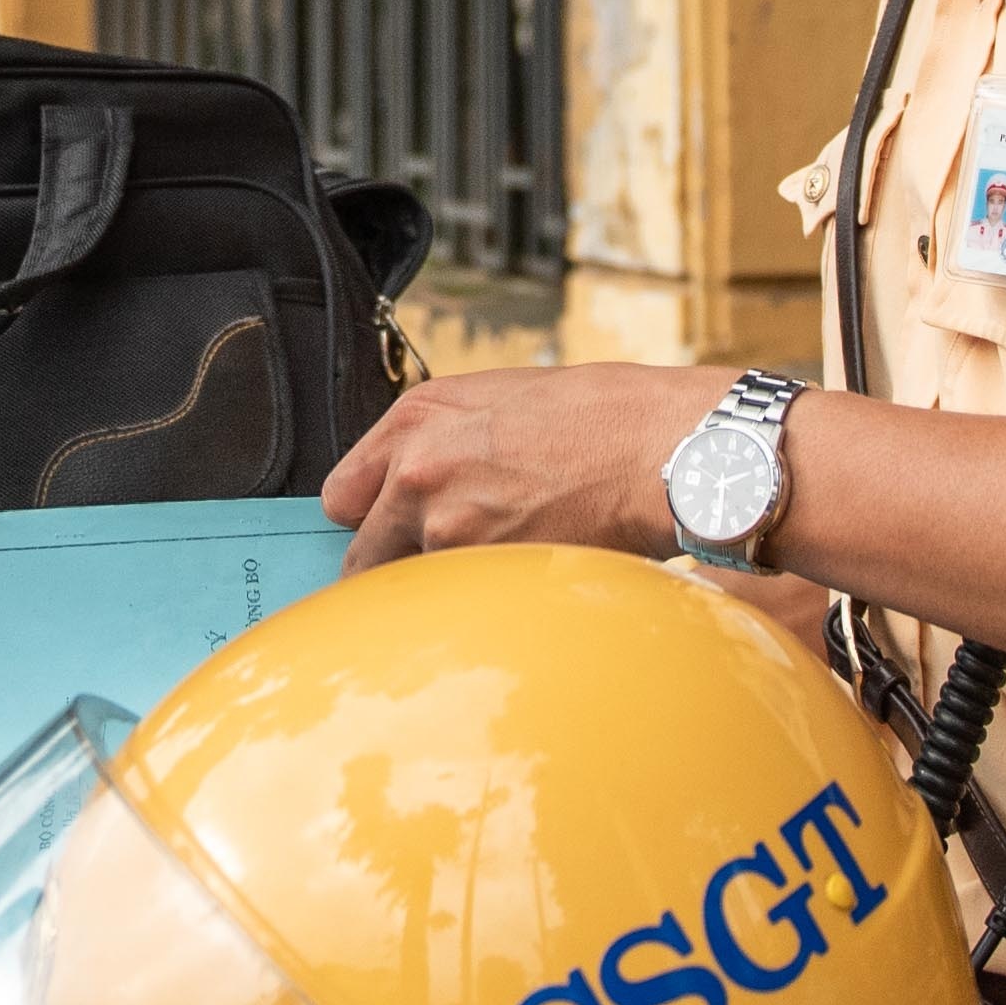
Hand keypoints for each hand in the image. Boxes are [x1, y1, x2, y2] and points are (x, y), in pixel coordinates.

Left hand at [320, 364, 730, 571]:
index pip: (342, 496)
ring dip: (445, 587)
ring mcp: (450, 533)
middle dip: (395, 563)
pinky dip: (481, 607)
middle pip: (365, 556)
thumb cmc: (598, 417)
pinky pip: (461, 609)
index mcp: (416, 425)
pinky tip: (520, 585)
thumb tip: (401, 477)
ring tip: (502, 566)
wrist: (663, 450)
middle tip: (441, 563)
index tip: (378, 529)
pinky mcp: (487, 578)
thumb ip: (434, 433)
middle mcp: (418, 477)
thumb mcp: (497, 395)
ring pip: (418, 586)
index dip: (365, 516)